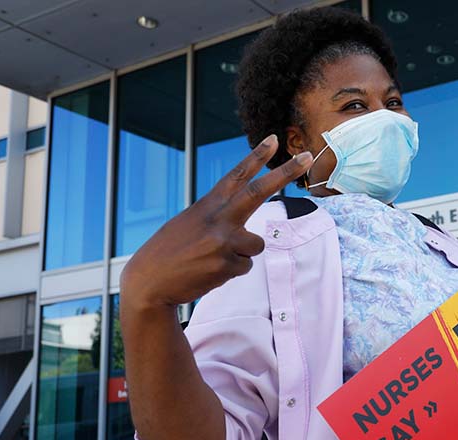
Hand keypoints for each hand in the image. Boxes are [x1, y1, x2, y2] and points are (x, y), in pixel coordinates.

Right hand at [120, 134, 312, 309]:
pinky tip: (209, 272)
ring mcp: (223, 241)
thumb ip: (219, 218)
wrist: (149, 282)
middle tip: (308, 156)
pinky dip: (231, 271)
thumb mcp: (191, 223)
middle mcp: (218, 218)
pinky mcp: (227, 264)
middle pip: (259, 191)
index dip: (256, 156)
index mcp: (208, 205)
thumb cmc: (171, 252)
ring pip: (256, 244)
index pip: (236, 176)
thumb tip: (248, 228)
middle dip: (285, 173)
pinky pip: (245, 267)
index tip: (273, 138)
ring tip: (213, 259)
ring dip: (242, 253)